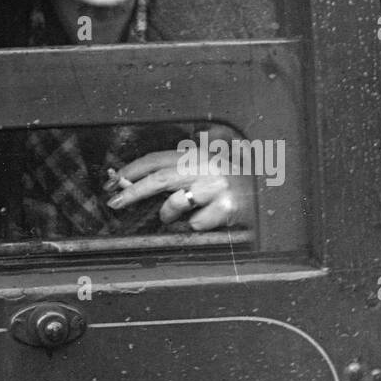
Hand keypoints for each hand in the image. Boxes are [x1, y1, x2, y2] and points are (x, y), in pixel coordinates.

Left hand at [105, 147, 253, 231]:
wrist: (268, 186)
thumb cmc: (228, 178)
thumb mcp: (202, 166)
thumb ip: (174, 170)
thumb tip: (132, 178)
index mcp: (194, 155)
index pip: (154, 159)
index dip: (130, 170)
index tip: (112, 181)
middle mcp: (204, 167)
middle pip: (159, 178)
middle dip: (132, 191)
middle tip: (115, 203)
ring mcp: (216, 187)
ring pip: (177, 201)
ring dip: (166, 213)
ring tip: (167, 218)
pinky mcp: (227, 207)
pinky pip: (199, 222)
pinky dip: (195, 225)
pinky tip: (203, 221)